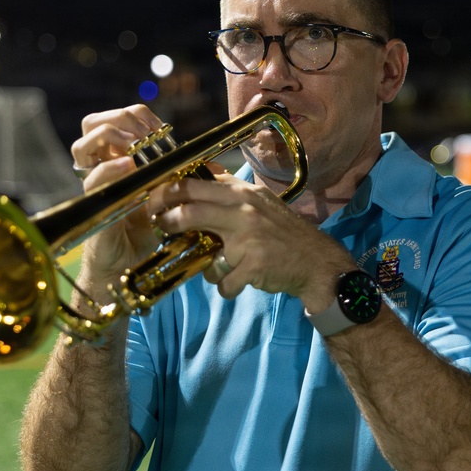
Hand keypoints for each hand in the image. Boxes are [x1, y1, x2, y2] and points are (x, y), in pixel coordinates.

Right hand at [70, 105, 165, 280]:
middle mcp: (99, 169)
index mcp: (116, 161)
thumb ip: (179, 179)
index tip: (161, 129)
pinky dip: (110, 168)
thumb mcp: (165, 200)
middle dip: (121, 119)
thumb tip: (212, 165)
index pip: (116, 122)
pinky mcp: (92, 206)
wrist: (128, 267)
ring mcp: (93, 186)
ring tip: (136, 144)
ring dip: (112, 136)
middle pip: (93, 124)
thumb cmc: (145, 232)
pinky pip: (93, 180)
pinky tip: (128, 165)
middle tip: (147, 134)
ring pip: (84, 145)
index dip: (137, 117)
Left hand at [147, 172, 354, 309]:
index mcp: (243, 192)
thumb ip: (229, 195)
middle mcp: (244, 209)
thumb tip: (191, 190)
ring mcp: (248, 237)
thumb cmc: (281, 232)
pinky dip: (227, 287)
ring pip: (206, 253)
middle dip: (167, 219)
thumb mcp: (259, 202)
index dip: (168, 191)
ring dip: (205, 266)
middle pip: (190, 209)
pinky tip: (238, 282)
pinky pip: (223, 281)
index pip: (196, 183)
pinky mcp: (253, 265)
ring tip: (216, 267)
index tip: (155, 201)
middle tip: (160, 226)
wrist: (315, 260)